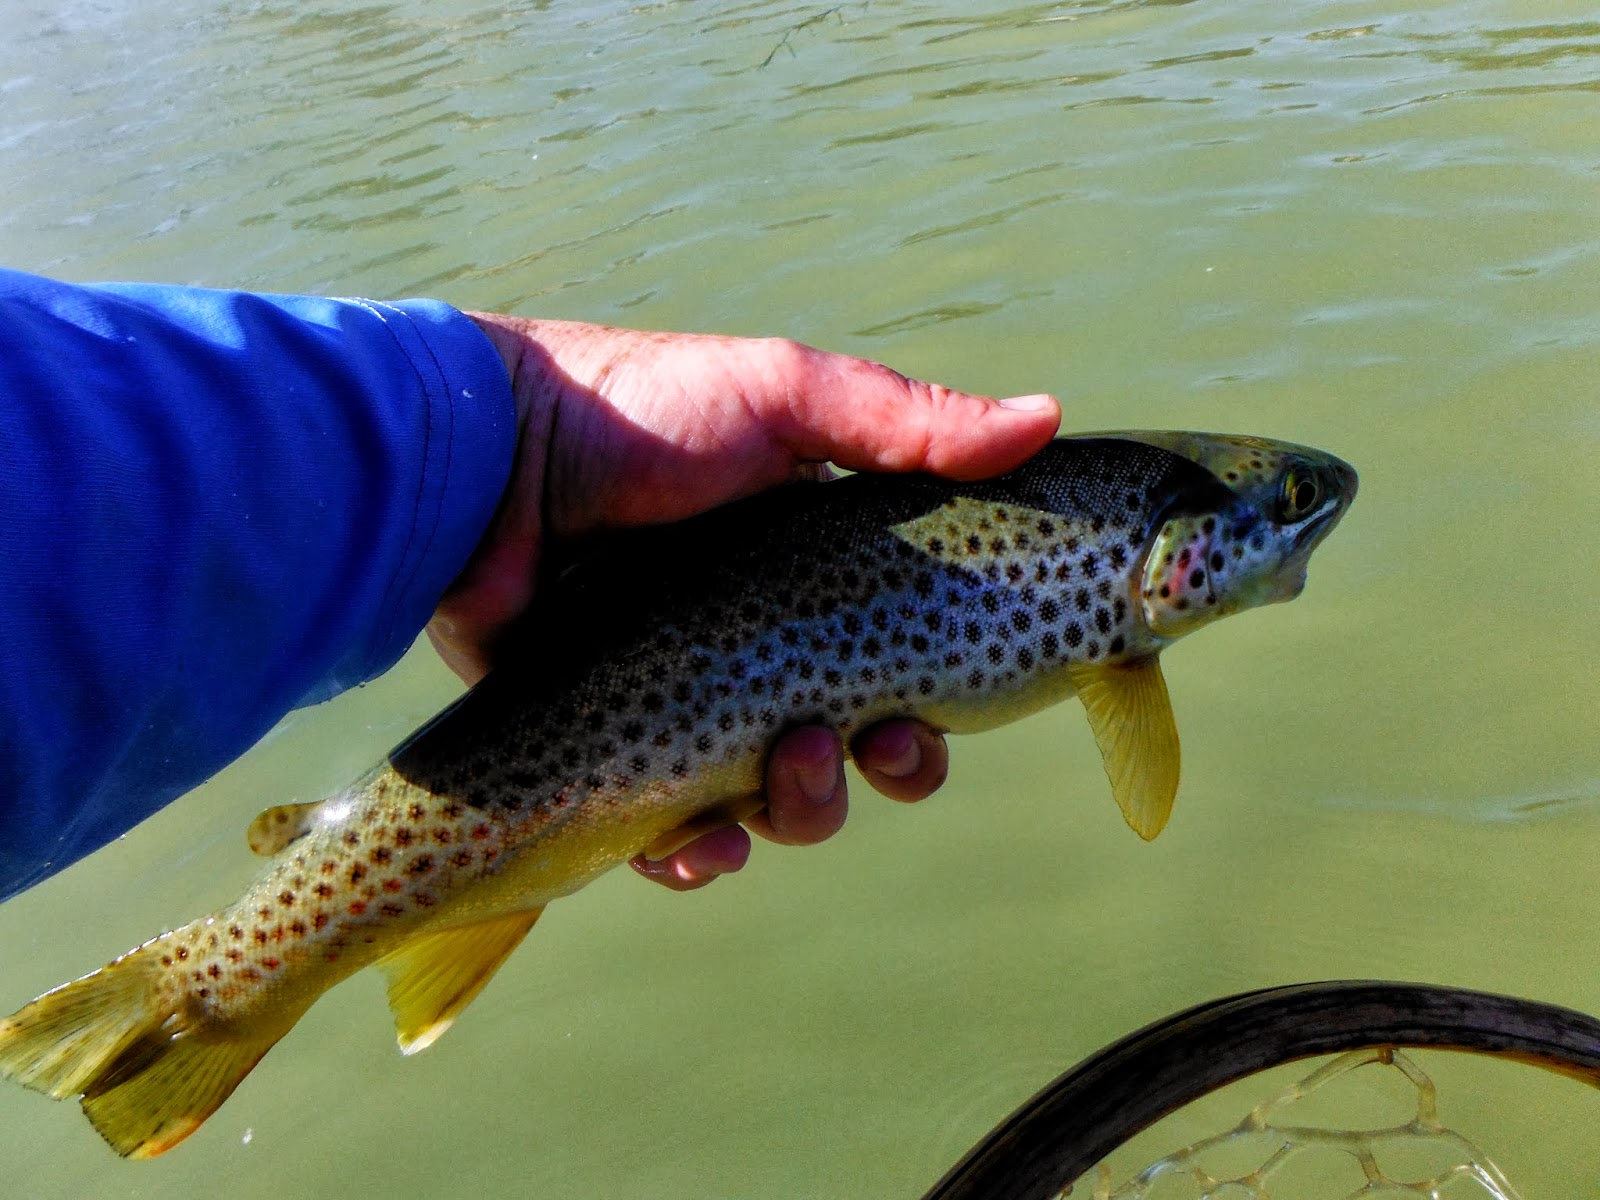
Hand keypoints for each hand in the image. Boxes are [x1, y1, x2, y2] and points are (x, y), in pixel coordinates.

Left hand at [429, 315, 1059, 888]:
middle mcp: (761, 648)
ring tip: (779, 767)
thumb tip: (1047, 417)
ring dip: (800, 810)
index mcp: (815, 581)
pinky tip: (696, 844)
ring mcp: (687, 701)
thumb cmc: (641, 412)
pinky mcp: (613, 745)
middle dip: (879, 770)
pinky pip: (673, 833)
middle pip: (854, 750)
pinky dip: (695, 854)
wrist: (488, 457)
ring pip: (774, 802)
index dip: (934, 711)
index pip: (905, 667)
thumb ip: (907, 421)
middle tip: (865, 746)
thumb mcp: (782, 396)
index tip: (938, 714)